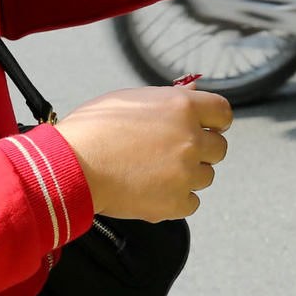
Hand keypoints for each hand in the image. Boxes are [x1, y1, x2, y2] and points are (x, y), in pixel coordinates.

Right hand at [53, 87, 231, 220]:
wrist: (71, 165)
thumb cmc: (93, 128)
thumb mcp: (132, 99)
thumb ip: (169, 99)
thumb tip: (193, 92)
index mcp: (183, 107)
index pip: (224, 113)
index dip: (216, 122)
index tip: (209, 128)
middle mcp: (191, 138)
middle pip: (219, 148)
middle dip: (201, 150)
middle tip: (173, 153)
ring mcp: (185, 173)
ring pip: (205, 176)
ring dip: (187, 176)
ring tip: (154, 172)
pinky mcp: (175, 203)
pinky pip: (191, 203)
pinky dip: (175, 200)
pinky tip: (152, 190)